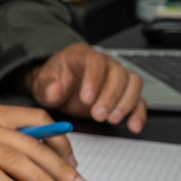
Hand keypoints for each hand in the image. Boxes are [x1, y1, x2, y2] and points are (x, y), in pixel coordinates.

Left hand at [24, 42, 146, 131]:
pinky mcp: (123, 93)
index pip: (95, 61)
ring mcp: (116, 77)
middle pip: (118, 73)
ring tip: (111, 119)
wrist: (57, 87)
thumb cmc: (52, 81)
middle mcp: (104, 63)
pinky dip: (138, 113)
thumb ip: (46, 86)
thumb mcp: (41, 83)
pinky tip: (133, 125)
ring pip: (132, 83)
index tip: (86, 99)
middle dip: (110, 96)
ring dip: (125, 103)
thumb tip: (54, 90)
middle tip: (98, 114)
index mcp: (82, 55)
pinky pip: (138, 99)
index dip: (94, 79)